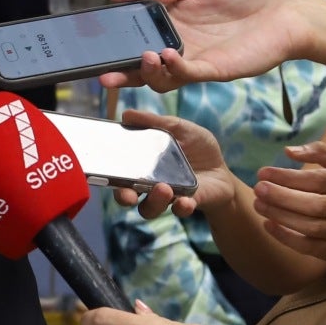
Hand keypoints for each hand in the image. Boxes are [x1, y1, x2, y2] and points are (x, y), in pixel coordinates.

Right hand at [103, 0, 312, 90]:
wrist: (284, 7)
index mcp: (169, 22)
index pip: (134, 37)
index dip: (114, 44)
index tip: (94, 44)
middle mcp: (177, 45)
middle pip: (141, 66)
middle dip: (120, 72)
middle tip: (104, 74)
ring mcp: (195, 60)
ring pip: (161, 77)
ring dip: (146, 72)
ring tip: (143, 56)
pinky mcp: (215, 70)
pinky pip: (188, 75)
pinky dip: (173, 68)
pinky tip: (166, 55)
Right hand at [110, 110, 238, 218]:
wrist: (223, 171)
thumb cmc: (197, 148)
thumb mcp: (179, 128)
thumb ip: (155, 122)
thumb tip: (126, 114)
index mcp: (142, 166)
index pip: (118, 172)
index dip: (107, 174)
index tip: (102, 169)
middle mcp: (148, 185)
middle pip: (127, 196)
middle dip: (124, 196)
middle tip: (127, 193)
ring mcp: (167, 197)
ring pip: (149, 208)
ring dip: (153, 201)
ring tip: (163, 189)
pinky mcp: (187, 204)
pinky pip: (179, 210)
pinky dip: (181, 207)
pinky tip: (186, 201)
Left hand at [253, 143, 325, 266]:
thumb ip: (321, 153)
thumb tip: (288, 151)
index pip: (315, 180)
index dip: (287, 176)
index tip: (263, 172)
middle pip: (311, 204)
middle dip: (281, 197)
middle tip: (258, 188)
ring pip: (307, 226)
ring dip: (279, 216)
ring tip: (258, 205)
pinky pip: (308, 246)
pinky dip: (286, 237)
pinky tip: (268, 225)